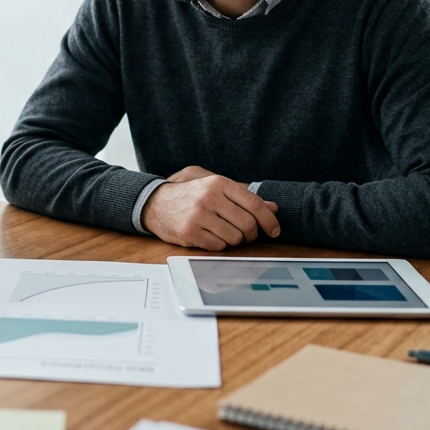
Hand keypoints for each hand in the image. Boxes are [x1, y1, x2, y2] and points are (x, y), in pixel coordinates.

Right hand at [140, 166, 279, 250]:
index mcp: (218, 183)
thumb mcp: (214, 186)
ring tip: (223, 232)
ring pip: (234, 238)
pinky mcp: (189, 232)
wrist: (155, 203)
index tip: (274, 230)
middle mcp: (209, 197)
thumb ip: (243, 196)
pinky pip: (218, 246)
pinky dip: (219, 244)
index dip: (269, 220)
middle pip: (248, 224)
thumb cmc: (189, 194)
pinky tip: (209, 235)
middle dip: (251, 234)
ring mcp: (198, 215)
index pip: (254, 204)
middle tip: (247, 234)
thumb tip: (273, 207)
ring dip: (234, 240)